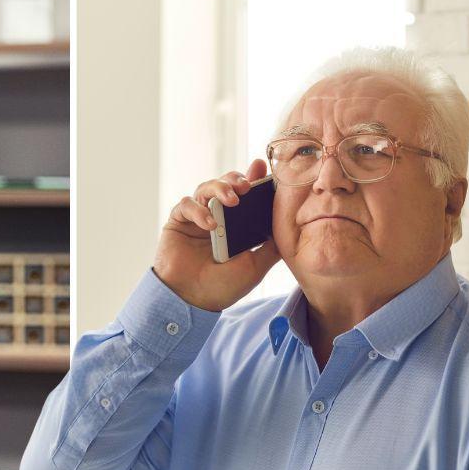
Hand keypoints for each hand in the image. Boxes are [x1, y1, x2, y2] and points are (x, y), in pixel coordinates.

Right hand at [153, 159, 281, 311]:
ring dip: (219, 189)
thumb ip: (271, 246)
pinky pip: (186, 204)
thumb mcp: (255, 266)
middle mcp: (216, 217)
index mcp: (235, 225)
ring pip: (206, 188)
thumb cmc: (222, 287)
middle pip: (225, 185)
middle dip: (236, 179)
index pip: (245, 196)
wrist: (191, 301)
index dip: (253, 179)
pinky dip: (198, 210)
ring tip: (231, 200)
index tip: (262, 168)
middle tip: (246, 186)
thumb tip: (290, 226)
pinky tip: (209, 224)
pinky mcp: (178, 221)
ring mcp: (196, 218)